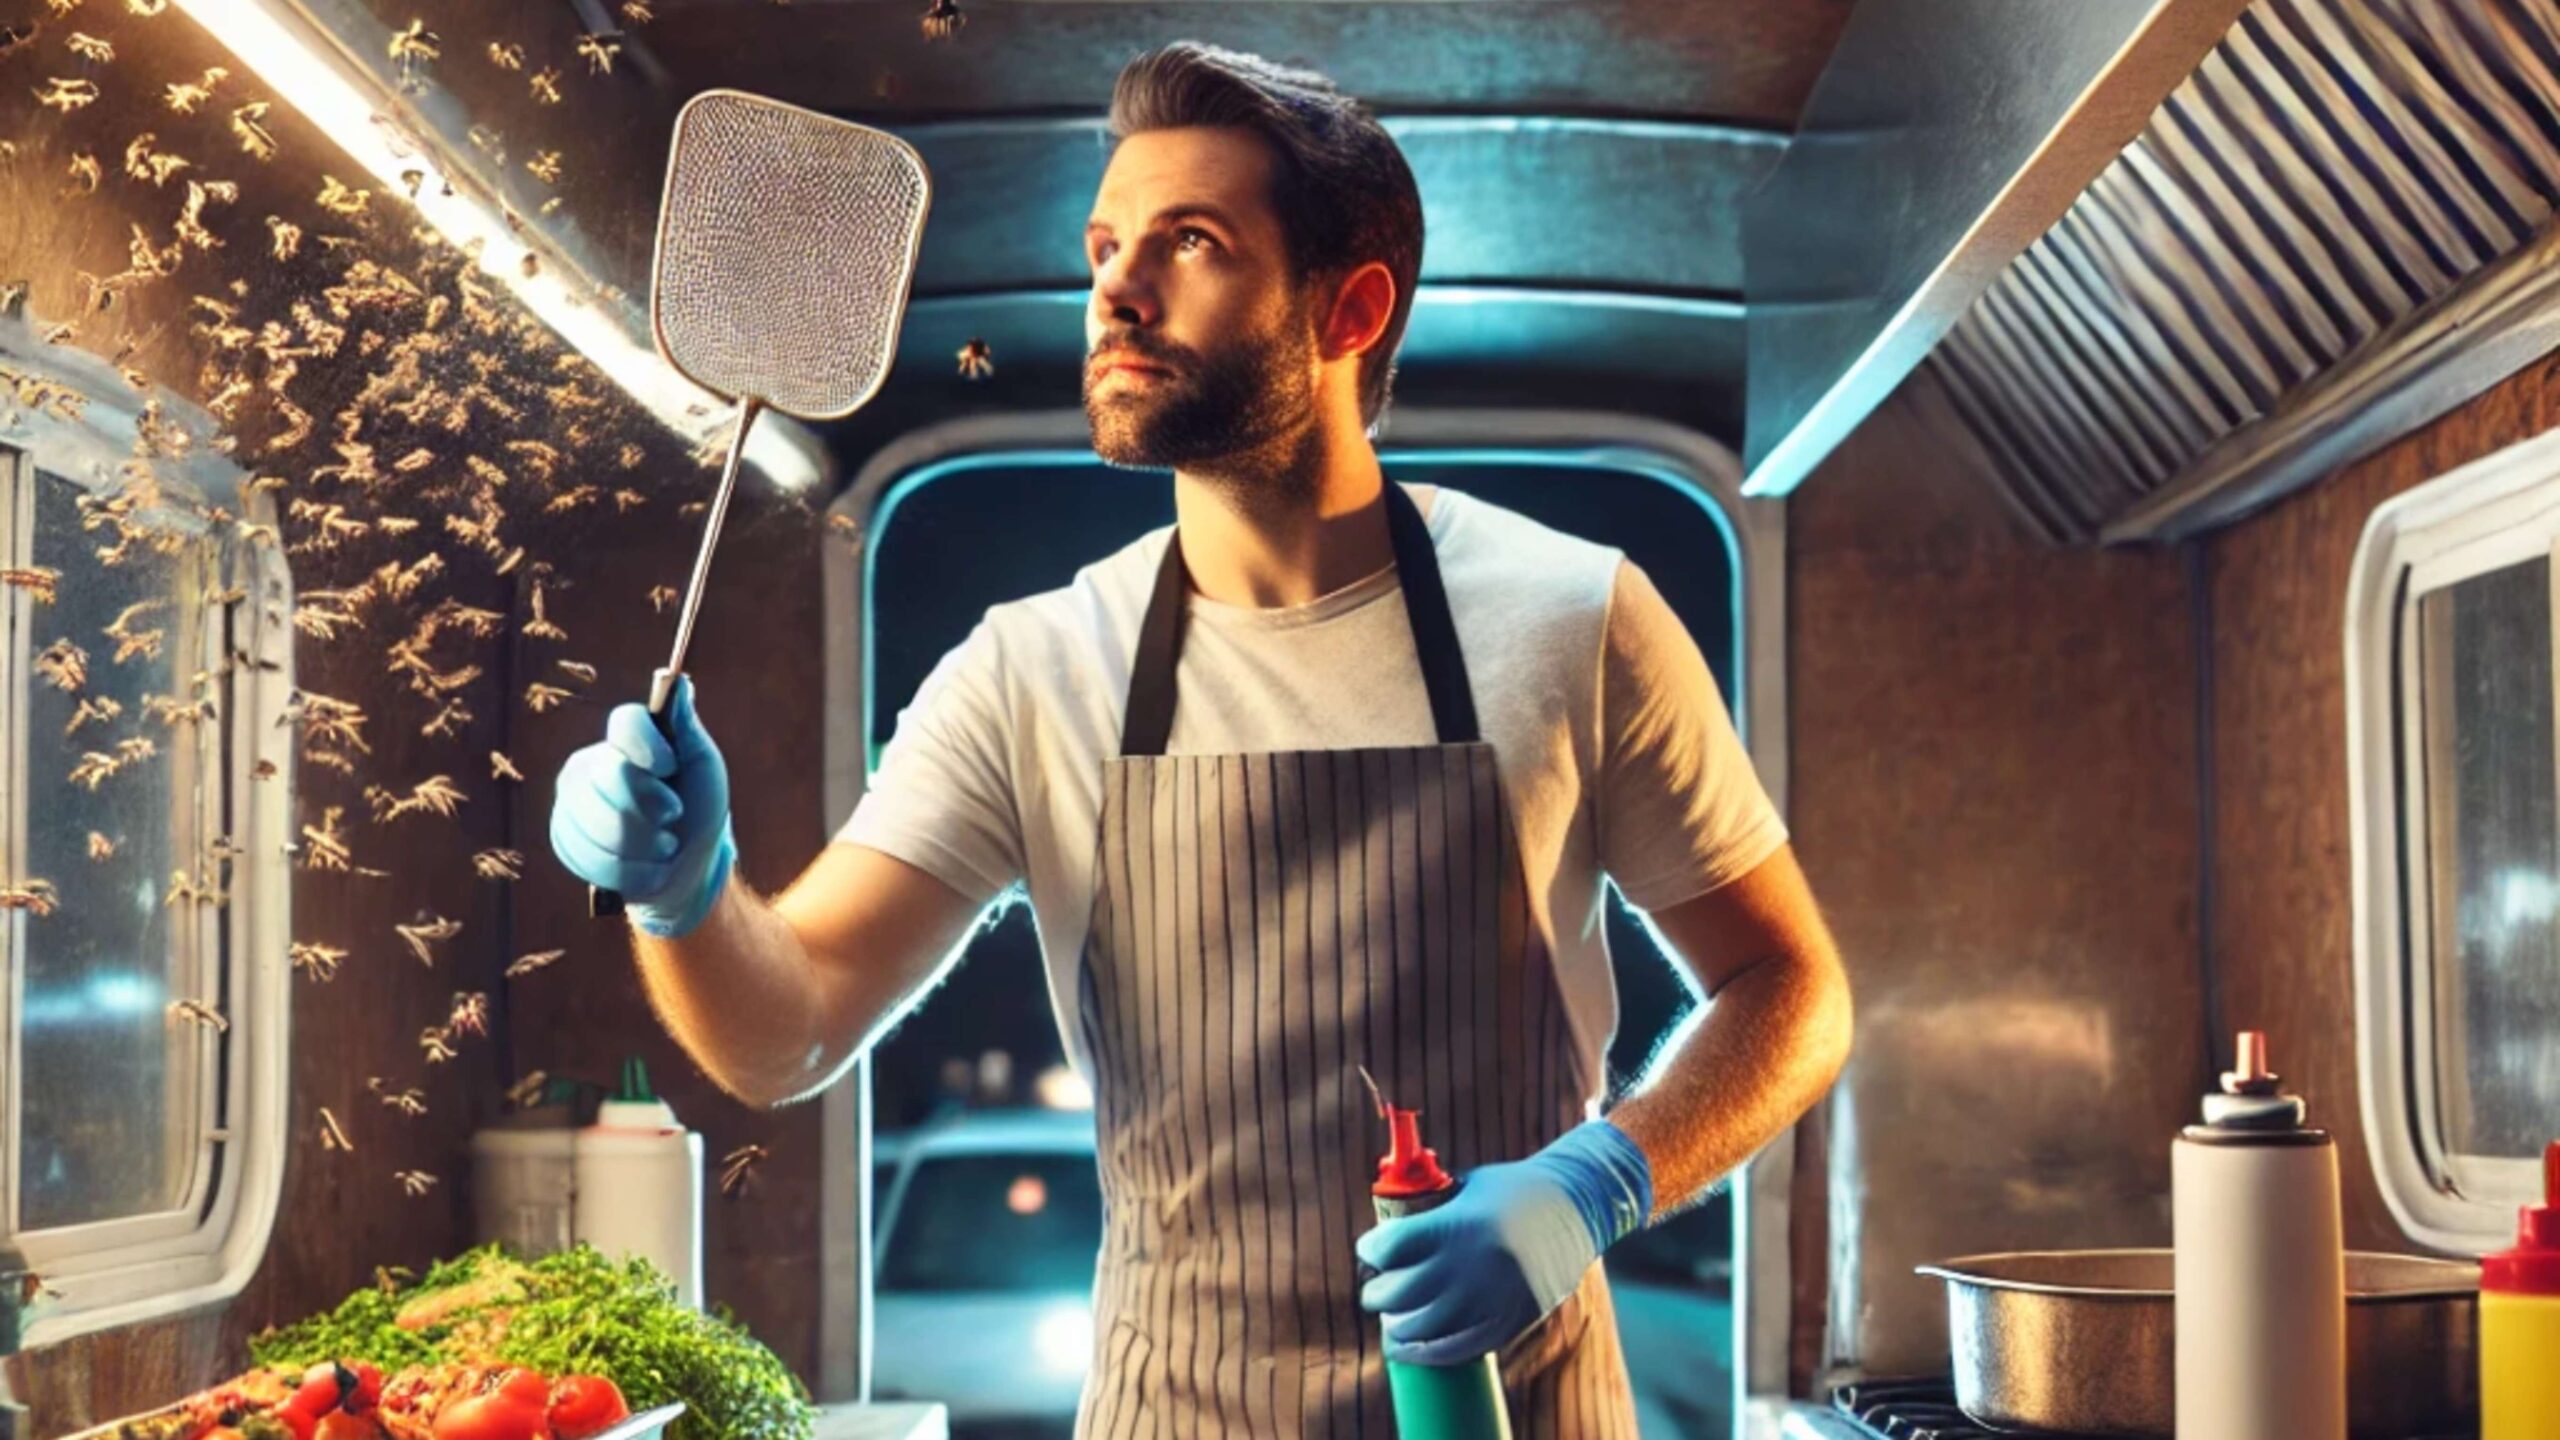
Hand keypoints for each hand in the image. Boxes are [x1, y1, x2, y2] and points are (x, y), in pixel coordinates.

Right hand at [550, 673, 735, 937]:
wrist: (685, 869)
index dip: (648, 747)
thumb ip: (686, 728)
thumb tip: (680, 684)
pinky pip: (590, 858)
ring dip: (645, 848)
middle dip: (654, 810)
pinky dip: (628, 872)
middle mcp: (588, 763)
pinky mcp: (563, 838)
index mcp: (625, 739)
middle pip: (613, 779)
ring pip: (601, 826)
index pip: (625, 722)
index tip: (670, 769)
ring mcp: (569, 801)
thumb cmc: (699, 809)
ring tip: (662, 848)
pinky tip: (644, 868)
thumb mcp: (702, 767)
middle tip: (673, 820)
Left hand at [1355, 1119, 1653, 1366]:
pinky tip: (1410, 1347)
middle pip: (1397, 1293)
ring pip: (1421, 1328)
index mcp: (1455, 1225)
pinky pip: (1456, 1349)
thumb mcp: (1467, 1187)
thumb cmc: (1516, 1190)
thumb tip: (1387, 1231)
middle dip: (1376, 1294)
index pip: (1388, 1248)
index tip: (1368, 1251)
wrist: (1577, 1208)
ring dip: (1397, 1327)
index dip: (1370, 1251)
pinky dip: (1426, 1352)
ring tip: (1392, 1320)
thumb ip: (1429, 1209)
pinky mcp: (1508, 1323)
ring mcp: (1489, 1300)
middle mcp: (1469, 1266)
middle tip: (1374, 1291)